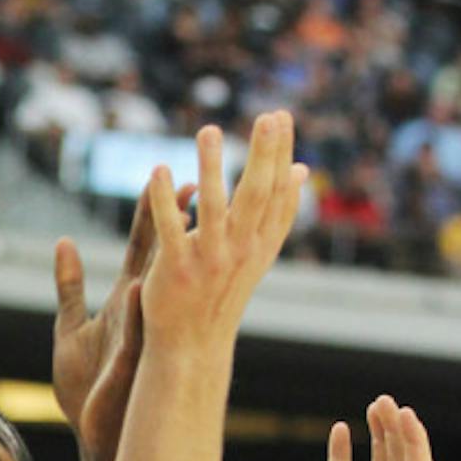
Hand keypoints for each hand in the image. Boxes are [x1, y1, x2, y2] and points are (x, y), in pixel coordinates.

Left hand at [53, 183, 194, 460]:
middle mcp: (138, 315)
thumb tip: (64, 243)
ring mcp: (135, 339)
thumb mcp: (69, 328)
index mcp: (124, 302)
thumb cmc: (85, 386)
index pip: (143, 248)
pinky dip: (134, 313)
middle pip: (158, 260)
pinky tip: (138, 288)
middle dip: (174, 223)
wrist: (94, 436)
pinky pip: (132, 335)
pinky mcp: (124, 366)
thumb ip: (69, 286)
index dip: (154, 212)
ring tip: (177, 225)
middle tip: (197, 181)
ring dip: (165, 262)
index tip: (168, 174)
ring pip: (154, 293)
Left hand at [140, 111, 305, 355]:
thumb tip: (301, 170)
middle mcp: (240, 251)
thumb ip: (276, 211)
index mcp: (260, 244)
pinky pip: (171, 230)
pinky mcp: (176, 270)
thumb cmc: (222, 292)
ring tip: (208, 130)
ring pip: (214, 207)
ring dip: (212, 167)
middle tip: (267, 115)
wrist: (192, 345)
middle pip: (256, 196)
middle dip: (263, 154)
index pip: (278, 193)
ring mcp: (209, 261)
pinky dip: (165, 200)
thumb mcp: (256, 253)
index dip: (281, 155)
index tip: (281, 116)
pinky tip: (158, 170)